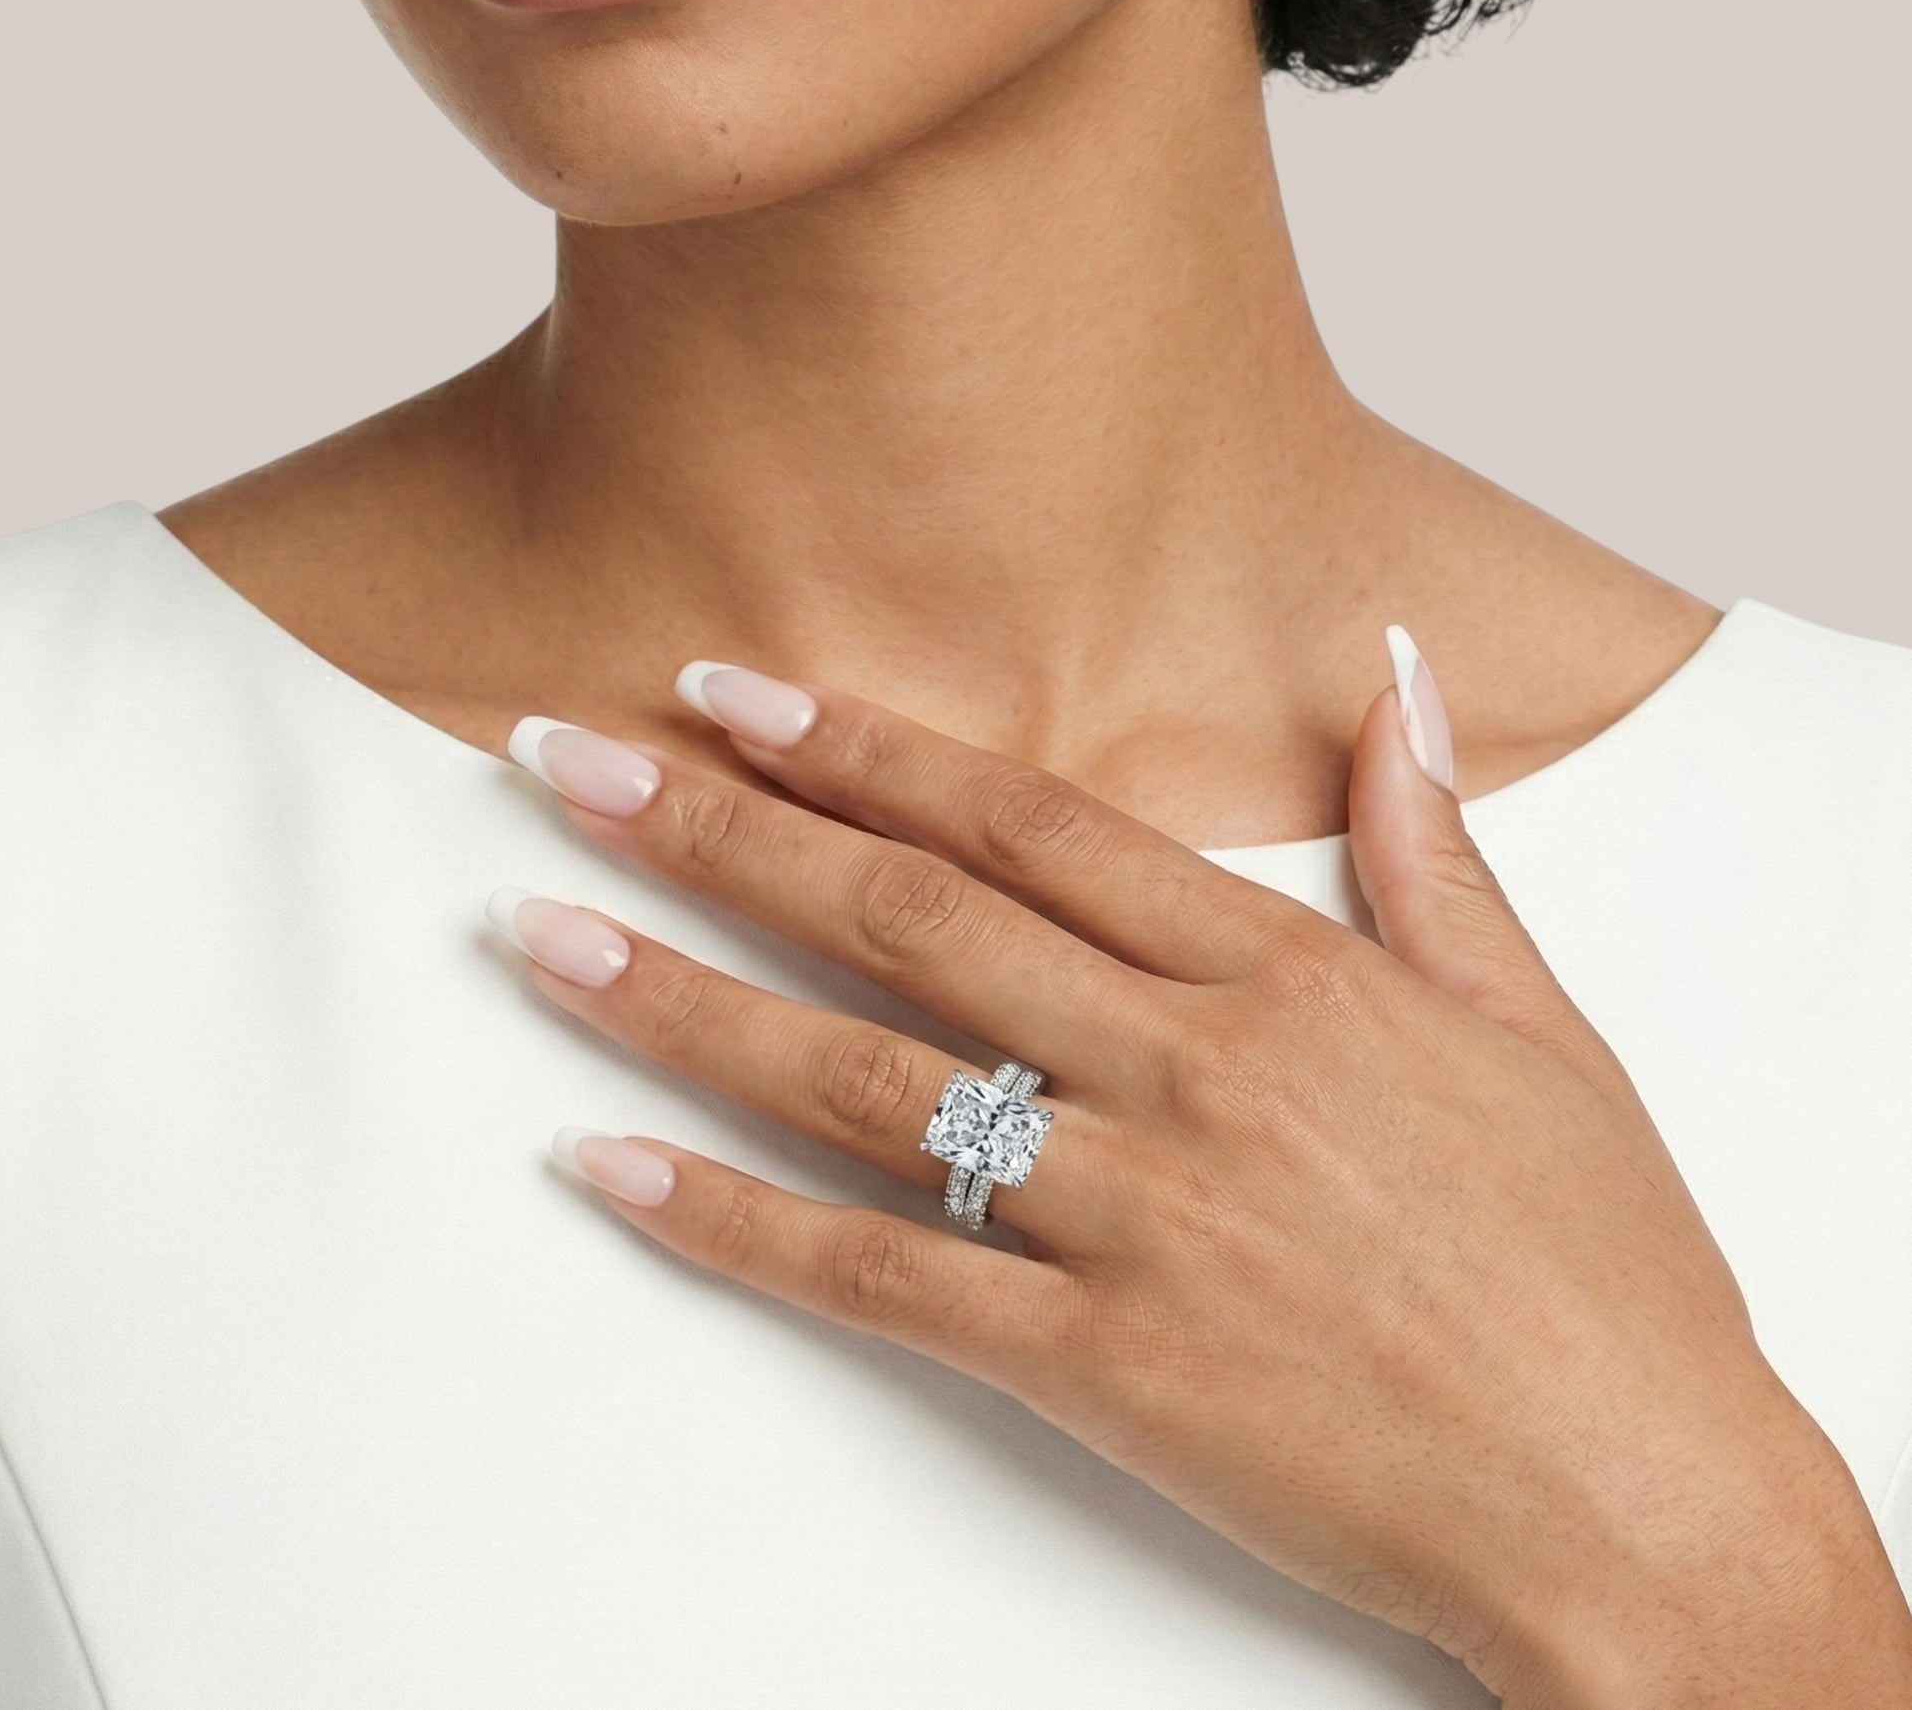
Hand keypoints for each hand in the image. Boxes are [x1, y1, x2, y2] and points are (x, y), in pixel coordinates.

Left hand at [490, 640, 1911, 1706]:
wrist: (1642, 1502)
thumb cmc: (1599, 1268)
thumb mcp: (1537, 1026)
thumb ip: (1434, 845)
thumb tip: (1399, 678)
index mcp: (1282, 978)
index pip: (1025, 824)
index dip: (863, 748)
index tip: (735, 690)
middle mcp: (1184, 1075)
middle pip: (905, 921)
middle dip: (719, 829)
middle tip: (567, 761)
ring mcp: (1130, 1219)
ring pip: (858, 1080)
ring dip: (680, 998)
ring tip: (539, 933)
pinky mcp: (1100, 1366)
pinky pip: (877, 1281)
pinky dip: (730, 1225)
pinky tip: (608, 1168)